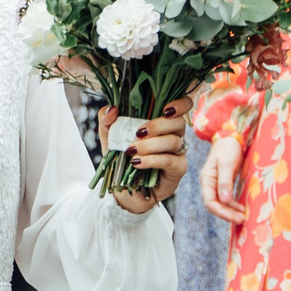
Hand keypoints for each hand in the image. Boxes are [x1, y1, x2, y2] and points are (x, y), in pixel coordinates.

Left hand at [98, 98, 189, 213]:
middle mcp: (175, 134)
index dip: (180, 103)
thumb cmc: (121, 157)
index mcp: (163, 120)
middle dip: (158, 126)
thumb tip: (113, 108)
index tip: (165, 108)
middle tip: (138, 133)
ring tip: (131, 151)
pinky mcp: (178, 169)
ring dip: (150, 145)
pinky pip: (170, 161)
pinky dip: (152, 160)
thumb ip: (107, 120)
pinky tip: (137, 163)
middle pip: (178, 123)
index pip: (183, 105)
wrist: (123, 187)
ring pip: (173, 141)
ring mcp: (179, 152)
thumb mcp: (109, 136)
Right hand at [199, 131, 246, 224]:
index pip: (210, 202)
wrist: (231, 136)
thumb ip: (225, 181)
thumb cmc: (228, 147)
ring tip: (243, 216)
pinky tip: (241, 208)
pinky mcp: (224, 183)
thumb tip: (225, 200)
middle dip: (227, 214)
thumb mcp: (227, 163)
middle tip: (242, 220)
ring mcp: (216, 184)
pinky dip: (233, 205)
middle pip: (215, 205)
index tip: (235, 217)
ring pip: (221, 203)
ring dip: (231, 211)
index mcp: (206, 179)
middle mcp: (209, 184)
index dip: (222, 212)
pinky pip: (226, 198)